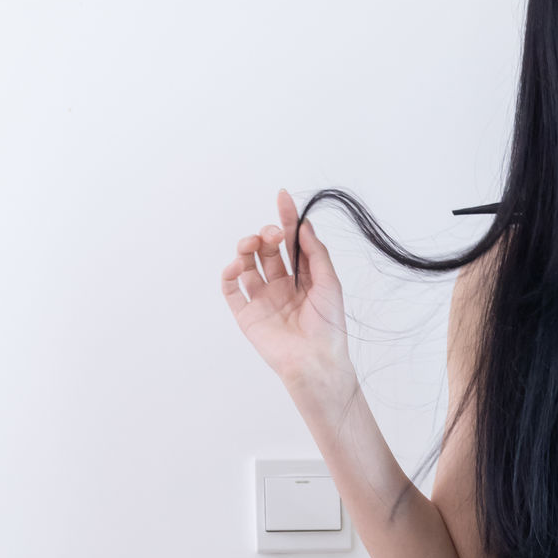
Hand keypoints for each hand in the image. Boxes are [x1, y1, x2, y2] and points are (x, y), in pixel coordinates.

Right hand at [220, 187, 350, 399]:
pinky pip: (230, 289)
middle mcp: (281, 286)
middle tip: (272, 234)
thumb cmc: (329, 325)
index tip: (282, 196)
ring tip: (253, 244)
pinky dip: (228, 273)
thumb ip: (315, 252)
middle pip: (268, 250)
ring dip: (246, 247)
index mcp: (303, 278)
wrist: (316, 360)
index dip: (286, 218)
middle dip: (267, 234)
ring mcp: (262, 299)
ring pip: (247, 264)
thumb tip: (303, 225)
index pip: (291, 242)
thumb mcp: (329, 282)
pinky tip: (236, 265)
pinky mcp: (246, 315)